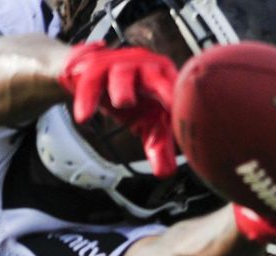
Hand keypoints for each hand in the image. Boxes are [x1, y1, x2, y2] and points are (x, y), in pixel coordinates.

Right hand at [58, 42, 177, 176]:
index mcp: (164, 78)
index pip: (178, 86)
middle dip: (162, 86)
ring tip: (123, 102)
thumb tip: (166, 172)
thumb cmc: (127, 93)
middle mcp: (144, 67)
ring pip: (121, 72)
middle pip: (155, 72)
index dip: (184, 99)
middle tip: (169, 103)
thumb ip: (158, 145)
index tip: (192, 116)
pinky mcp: (93, 69)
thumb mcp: (145, 120)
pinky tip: (84, 116)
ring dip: (123, 87)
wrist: (89, 71)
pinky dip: (87, 98)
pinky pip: (90, 83)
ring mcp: (118, 65)